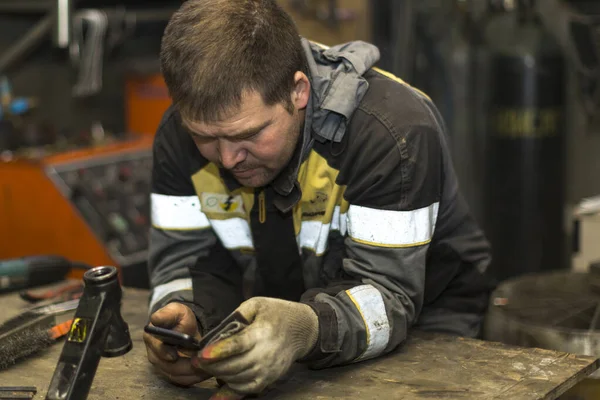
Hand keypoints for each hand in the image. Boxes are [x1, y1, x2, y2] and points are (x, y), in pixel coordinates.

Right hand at [143, 302, 210, 386]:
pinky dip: (195, 377)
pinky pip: (182, 379)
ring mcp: (162, 365)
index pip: (156, 349)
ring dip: (192, 373)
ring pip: (176, 376)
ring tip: (207, 367)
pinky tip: (206, 371)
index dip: (164, 353)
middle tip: (201, 362)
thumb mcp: (175, 311)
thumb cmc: (178, 317)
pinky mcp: (171, 373)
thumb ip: (166, 314)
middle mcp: (154, 354)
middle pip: (167, 366)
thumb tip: (155, 319)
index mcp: (152, 338)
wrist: (183, 326)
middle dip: (185, 366)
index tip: (174, 356)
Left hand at [192, 297, 318, 394]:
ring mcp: (268, 370)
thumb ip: (237, 314)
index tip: (201, 355)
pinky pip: (246, 391)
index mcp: (262, 333)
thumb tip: (219, 331)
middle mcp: (266, 355)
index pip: (238, 345)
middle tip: (195, 361)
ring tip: (204, 368)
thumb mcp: (257, 304)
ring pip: (237, 379)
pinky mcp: (268, 380)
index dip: (218, 351)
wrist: (303, 330)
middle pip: (234, 366)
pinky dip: (229, 393)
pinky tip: (216, 394)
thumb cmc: (278, 314)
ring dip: (218, 376)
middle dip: (211, 366)